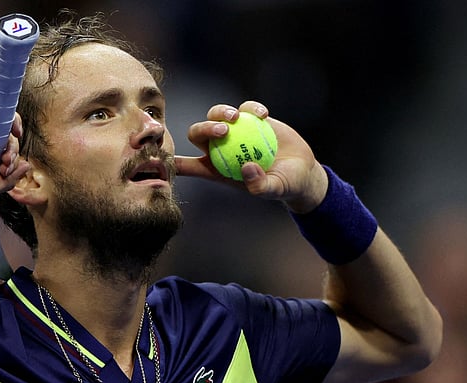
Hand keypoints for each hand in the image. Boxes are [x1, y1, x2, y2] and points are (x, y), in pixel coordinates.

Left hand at [174, 101, 326, 211]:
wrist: (302, 170)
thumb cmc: (283, 185)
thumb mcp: (274, 189)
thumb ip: (260, 185)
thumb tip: (248, 168)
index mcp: (215, 168)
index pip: (188, 166)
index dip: (173, 162)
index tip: (163, 158)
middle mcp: (220, 148)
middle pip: (198, 133)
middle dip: (204, 129)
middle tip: (223, 131)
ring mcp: (235, 131)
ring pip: (216, 115)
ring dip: (221, 112)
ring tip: (236, 117)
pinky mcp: (251, 118)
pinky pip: (245, 107)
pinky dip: (252, 108)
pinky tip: (263, 114)